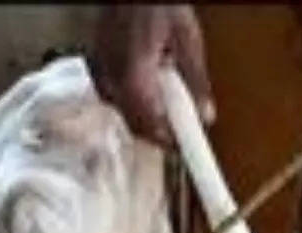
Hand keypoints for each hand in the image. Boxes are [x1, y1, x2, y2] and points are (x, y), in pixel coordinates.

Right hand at [87, 5, 214, 146]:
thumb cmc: (156, 4)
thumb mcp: (188, 42)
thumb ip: (196, 81)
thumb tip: (206, 114)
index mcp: (135, 74)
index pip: (151, 125)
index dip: (168, 142)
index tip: (183, 150)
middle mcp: (112, 76)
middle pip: (134, 124)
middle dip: (157, 133)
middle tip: (180, 133)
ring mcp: (100, 70)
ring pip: (122, 111)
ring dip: (144, 116)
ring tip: (166, 106)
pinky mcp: (95, 63)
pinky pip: (111, 94)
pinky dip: (130, 100)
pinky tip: (145, 89)